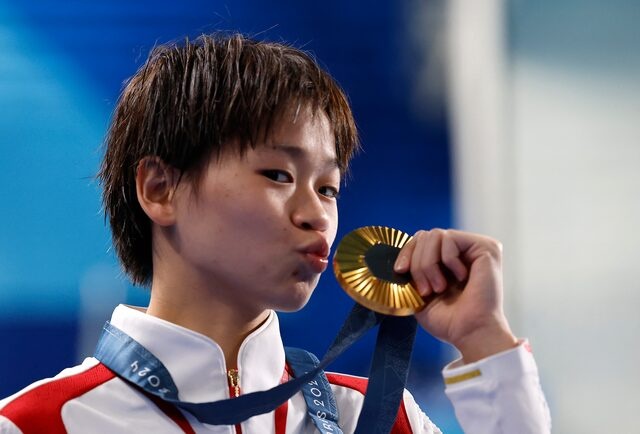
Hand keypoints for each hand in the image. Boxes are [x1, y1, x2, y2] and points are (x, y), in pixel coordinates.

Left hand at [394, 229, 517, 362]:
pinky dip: (448, 259)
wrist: (469, 332)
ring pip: (435, 235)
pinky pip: (450, 238)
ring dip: (430, 264)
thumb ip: (411, 271)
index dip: (406, 252)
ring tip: (440, 287)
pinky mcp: (486, 247)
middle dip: (418, 263)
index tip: (400, 271)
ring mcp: (475, 247)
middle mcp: (463, 250)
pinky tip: (461, 277)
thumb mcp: (419, 293)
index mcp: (448, 260)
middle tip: (427, 290)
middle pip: (425, 235)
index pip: (420, 240)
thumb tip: (396, 257)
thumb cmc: (448, 321)